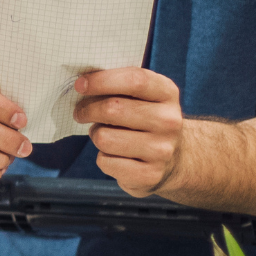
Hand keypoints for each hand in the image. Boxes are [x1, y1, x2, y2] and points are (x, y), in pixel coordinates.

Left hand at [74, 68, 184, 196]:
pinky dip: (103, 158)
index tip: (80, 85)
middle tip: (80, 112)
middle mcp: (169, 121)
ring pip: (104, 138)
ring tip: (103, 134)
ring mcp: (161, 150)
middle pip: (113, 109)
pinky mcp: (150, 175)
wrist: (175, 158)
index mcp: (167, 93)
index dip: (102, 80)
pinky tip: (115, 155)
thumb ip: (119, 86)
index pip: (134, 80)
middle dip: (87, 110)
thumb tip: (82, 84)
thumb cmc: (146, 119)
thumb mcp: (143, 96)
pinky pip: (106, 162)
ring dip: (96, 135)